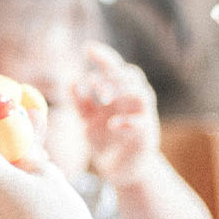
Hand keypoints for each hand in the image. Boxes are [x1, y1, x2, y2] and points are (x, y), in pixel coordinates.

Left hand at [75, 42, 160, 187]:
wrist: (122, 170)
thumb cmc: (106, 141)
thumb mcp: (88, 120)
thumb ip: (81, 102)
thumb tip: (71, 82)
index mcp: (120, 92)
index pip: (115, 67)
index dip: (104, 56)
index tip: (87, 48)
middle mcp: (134, 100)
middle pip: (132, 75)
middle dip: (113, 75)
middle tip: (93, 81)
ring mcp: (143, 117)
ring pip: (142, 94)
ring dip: (123, 91)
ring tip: (102, 97)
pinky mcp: (146, 136)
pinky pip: (142, 123)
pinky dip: (128, 121)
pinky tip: (112, 124)